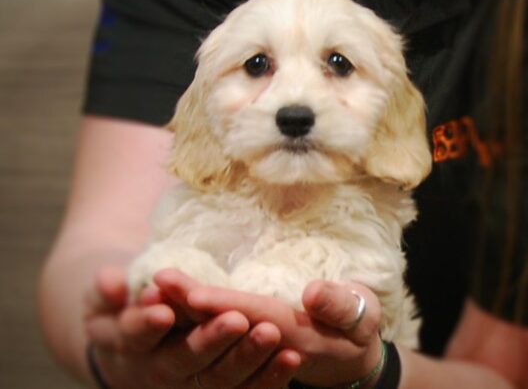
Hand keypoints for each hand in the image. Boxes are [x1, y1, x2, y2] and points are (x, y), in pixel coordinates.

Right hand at [84, 267, 300, 387]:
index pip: (134, 336)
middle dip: (210, 341)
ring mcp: (187, 385)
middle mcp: (157, 371)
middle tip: (236, 320)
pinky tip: (291, 358)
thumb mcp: (103, 297)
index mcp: (127, 343)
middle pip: (182, 361)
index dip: (146, 325)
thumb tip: (111, 283)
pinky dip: (268, 378)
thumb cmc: (122, 308)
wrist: (135, 341)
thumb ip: (105, 288)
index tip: (163, 311)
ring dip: (246, 359)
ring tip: (271, 334)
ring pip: (216, 381)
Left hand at [156, 270, 383, 387]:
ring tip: (153, 287)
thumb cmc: (359, 326)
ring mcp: (254, 346)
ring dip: (183, 311)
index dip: (223, 306)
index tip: (192, 292)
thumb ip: (340, 306)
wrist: (350, 356)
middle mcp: (267, 343)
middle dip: (189, 304)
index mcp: (296, 334)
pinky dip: (192, 318)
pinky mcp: (248, 343)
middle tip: (157, 280)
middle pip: (222, 324)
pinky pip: (214, 334)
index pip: (253, 317)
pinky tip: (169, 302)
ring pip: (212, 330)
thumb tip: (312, 293)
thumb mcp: (362, 315)